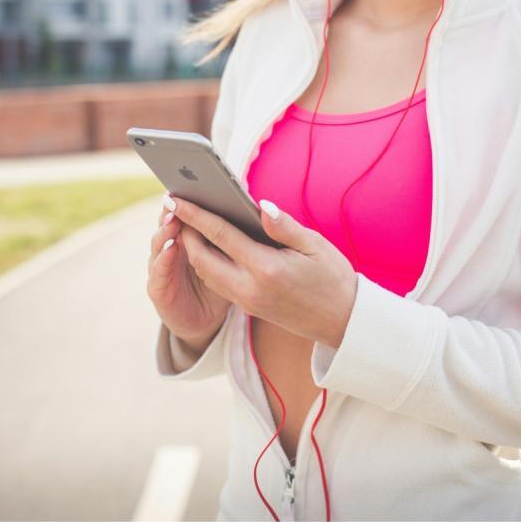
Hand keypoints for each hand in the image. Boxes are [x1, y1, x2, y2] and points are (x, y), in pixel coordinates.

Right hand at [147, 192, 231, 353]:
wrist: (205, 322)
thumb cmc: (224, 284)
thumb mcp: (235, 260)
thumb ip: (239, 235)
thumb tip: (256, 207)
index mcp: (192, 237)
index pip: (189, 213)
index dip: (192, 198)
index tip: (199, 180)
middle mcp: (172, 247)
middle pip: (169, 222)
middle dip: (174, 208)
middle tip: (182, 192)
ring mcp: (162, 267)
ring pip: (159, 243)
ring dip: (165, 228)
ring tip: (175, 216)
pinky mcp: (158, 289)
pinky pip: (157, 272)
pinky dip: (162, 259)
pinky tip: (171, 247)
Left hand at [167, 194, 357, 347]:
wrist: (343, 322)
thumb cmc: (333, 278)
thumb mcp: (315, 245)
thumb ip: (284, 226)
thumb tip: (260, 205)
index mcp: (267, 269)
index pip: (221, 236)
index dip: (196, 215)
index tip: (177, 199)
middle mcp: (250, 288)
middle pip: (201, 259)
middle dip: (185, 232)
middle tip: (177, 208)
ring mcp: (247, 301)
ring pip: (206, 274)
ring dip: (193, 250)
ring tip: (189, 224)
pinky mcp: (248, 308)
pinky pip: (217, 284)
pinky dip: (206, 264)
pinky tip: (209, 246)